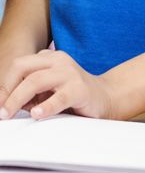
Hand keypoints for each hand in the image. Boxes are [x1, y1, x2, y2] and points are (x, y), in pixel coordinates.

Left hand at [0, 50, 114, 120]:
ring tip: (8, 114)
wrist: (106, 97)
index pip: (18, 65)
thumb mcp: (47, 90)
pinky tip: (36, 114)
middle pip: (23, 69)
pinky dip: (45, 106)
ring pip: (36, 81)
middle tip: (1, 111)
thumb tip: (6, 104)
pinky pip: (59, 97)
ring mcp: (70, 73)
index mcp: (49, 58)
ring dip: (17, 99)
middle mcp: (59, 61)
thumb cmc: (72, 94)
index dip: (4, 85)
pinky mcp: (80, 89)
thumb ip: (29, 92)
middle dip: (6, 90)